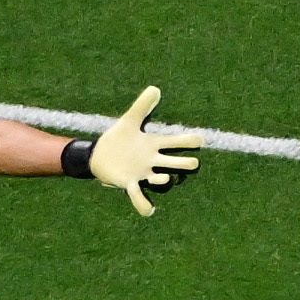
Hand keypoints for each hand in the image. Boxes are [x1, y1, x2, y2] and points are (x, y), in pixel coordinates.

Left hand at [89, 85, 203, 216]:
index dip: (188, 141)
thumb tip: (155, 88)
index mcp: (154, 144)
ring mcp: (142, 172)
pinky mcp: (129, 182)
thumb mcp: (129, 121)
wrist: (98, 155)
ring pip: (158, 178)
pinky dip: (143, 204)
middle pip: (173, 162)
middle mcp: (152, 160)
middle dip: (183, 163)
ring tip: (166, 179)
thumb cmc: (117, 139)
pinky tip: (149, 211)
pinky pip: (138, 195)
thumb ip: (142, 106)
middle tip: (194, 163)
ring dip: (162, 180)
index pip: (175, 142)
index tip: (201, 139)